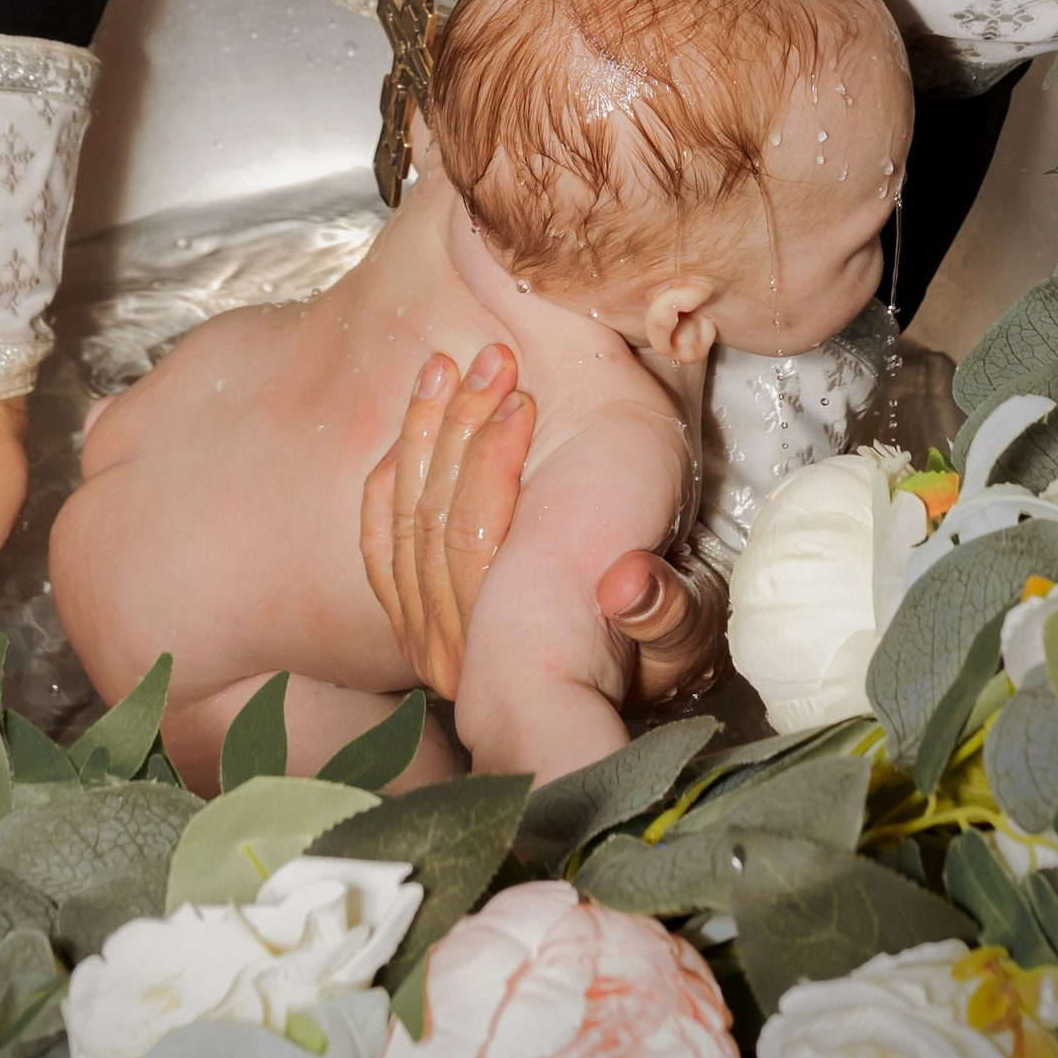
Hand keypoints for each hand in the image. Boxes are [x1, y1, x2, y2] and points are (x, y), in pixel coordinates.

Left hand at [360, 347, 725, 707]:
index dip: (493, 456)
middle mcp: (451, 653)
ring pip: (403, 521)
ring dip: (423, 433)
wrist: (610, 696)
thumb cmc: (653, 658)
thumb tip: (625, 581)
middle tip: (492, 361)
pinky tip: (412, 424)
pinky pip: (380, 540)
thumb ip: (662, 610)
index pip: (477, 537)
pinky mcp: (409, 621)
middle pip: (433, 520)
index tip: (522, 398)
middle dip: (460, 425)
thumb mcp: (677, 635)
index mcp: (506, 649)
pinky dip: (391, 475)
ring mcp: (423, 639)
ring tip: (447, 367)